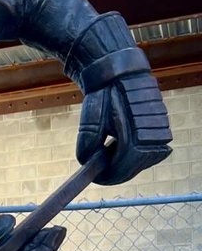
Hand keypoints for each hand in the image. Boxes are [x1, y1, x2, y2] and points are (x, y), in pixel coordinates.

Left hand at [76, 70, 170, 185]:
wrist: (120, 72)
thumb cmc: (103, 95)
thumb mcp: (89, 121)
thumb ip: (86, 146)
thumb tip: (86, 164)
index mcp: (135, 134)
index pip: (124, 168)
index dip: (109, 177)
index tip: (96, 178)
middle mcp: (153, 133)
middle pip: (136, 166)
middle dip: (118, 172)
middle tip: (102, 172)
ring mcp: (161, 128)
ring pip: (147, 158)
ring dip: (130, 162)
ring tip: (112, 156)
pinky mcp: (164, 123)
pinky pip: (155, 148)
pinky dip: (140, 152)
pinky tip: (125, 147)